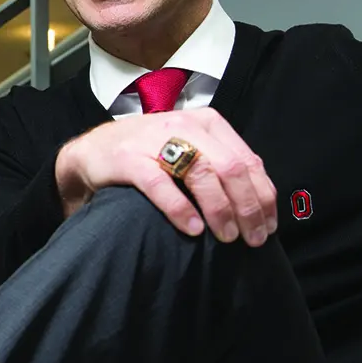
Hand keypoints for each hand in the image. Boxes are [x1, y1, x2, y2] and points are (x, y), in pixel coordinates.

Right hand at [53, 107, 278, 244]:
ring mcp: (155, 140)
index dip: (264, 197)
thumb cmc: (148, 155)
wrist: (92, 150)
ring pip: (203, 173)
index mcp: (208, 123)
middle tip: (252, 239)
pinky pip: (161, 185)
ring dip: (220, 210)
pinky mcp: (129, 159)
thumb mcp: (190, 149)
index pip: (249, 161)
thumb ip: (220, 165)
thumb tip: (259, 203)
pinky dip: (180, 209)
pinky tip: (192, 229)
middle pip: (231, 168)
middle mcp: (185, 126)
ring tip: (226, 237)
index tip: (269, 227)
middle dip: (248, 207)